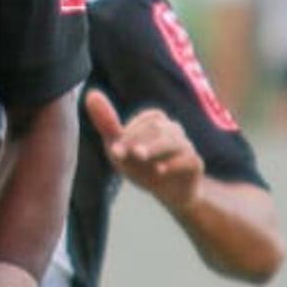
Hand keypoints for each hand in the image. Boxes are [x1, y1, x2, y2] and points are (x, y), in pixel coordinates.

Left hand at [84, 89, 202, 211]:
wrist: (169, 192)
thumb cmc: (141, 166)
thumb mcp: (120, 148)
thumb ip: (107, 123)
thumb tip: (91, 94)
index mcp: (156, 121)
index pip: (144, 121)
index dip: (129, 134)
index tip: (114, 151)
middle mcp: (173, 129)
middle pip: (157, 129)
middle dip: (137, 141)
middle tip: (121, 153)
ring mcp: (186, 145)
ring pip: (174, 142)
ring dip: (154, 148)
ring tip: (138, 156)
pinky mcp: (195, 163)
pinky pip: (188, 159)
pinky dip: (174, 164)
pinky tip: (160, 170)